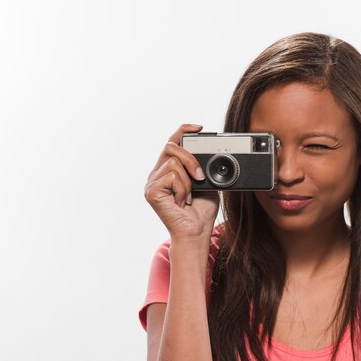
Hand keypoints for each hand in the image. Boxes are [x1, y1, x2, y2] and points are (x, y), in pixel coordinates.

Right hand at [144, 124, 219, 239]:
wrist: (196, 232)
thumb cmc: (200, 211)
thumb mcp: (206, 182)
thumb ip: (202, 166)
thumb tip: (209, 151)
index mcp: (167, 170)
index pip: (171, 142)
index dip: (183, 130)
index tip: (199, 128)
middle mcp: (156, 174)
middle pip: (171, 147)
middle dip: (190, 158)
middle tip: (200, 177)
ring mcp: (151, 182)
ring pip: (174, 163)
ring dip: (188, 181)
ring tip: (188, 197)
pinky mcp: (151, 191)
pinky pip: (172, 176)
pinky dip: (183, 189)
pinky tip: (181, 202)